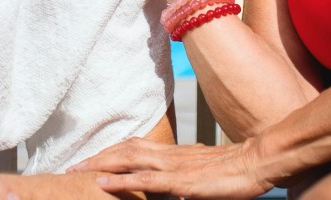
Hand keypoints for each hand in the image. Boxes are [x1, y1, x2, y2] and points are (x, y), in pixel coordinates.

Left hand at [71, 137, 274, 199]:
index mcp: (175, 152)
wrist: (259, 162)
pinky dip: (120, 180)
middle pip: (125, 149)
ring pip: (128, 159)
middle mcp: (170, 154)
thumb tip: (174, 183)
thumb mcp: (205, 171)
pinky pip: (145, 179)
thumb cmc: (237, 169)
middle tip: (71, 165)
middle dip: (96, 156)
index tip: (90, 159)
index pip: (135, 147)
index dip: (111, 152)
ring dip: (99, 163)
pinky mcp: (181, 180)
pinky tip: (102, 183)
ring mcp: (174, 166)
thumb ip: (185, 174)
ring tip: (76, 171)